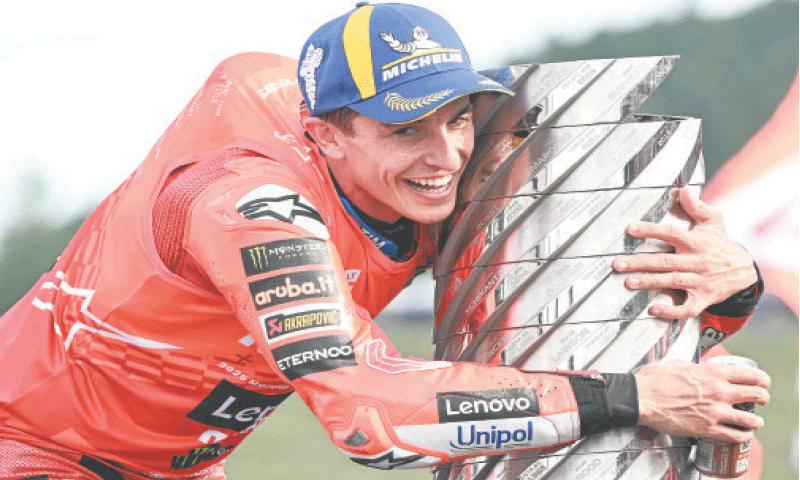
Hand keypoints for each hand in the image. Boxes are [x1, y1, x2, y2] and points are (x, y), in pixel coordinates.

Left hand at [612, 187, 757, 318]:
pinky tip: (653, 310)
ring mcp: (700, 282)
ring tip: (629, 282)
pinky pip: (687, 308)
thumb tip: (680, 191)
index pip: (671, 234)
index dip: (650, 230)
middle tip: (617, 264)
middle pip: (665, 261)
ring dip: (650, 282)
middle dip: (639, 262)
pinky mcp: (703, 299)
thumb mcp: (713, 221)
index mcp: (696, 242)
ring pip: (672, 282)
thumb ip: (696, 206)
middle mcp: (696, 262)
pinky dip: (671, 311)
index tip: (630, 228)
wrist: (744, 271)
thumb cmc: (720, 244)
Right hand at [635, 360, 770, 442]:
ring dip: (756, 421)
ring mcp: (715, 412)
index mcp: (713, 373)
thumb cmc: (654, 380)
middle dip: (763, 398)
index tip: (762, 382)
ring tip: (756, 421)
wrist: (641, 398)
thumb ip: (697, 368)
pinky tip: (743, 435)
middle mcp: (719, 392)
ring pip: (751, 419)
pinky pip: (735, 435)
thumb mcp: (679, 364)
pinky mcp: (707, 428)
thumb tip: (701, 369)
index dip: (762, 379)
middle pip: (757, 395)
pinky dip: (743, 436)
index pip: (752, 375)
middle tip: (761, 400)